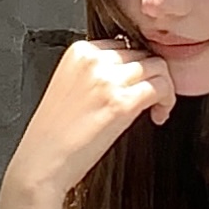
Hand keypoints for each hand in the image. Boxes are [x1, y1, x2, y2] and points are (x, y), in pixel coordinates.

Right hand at [5, 39, 174, 203]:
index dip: (136, 67)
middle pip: (143, 54)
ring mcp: (108, 80)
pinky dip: (167, 102)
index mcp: (79, 51)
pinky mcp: (121, 103)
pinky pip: (161, 88)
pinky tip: (158, 117)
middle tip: (151, 100)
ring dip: (164, 88)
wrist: (41, 162)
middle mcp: (94, 60)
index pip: (124, 45)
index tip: (137, 85)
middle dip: (152, 76)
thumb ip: (95, 73)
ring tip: (157, 109)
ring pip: (158, 67)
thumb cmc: (52, 135)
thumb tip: (126, 75)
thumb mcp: (69, 87)